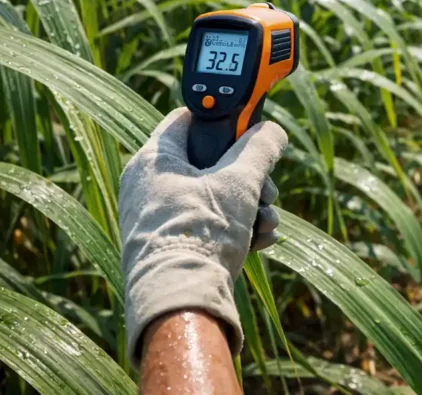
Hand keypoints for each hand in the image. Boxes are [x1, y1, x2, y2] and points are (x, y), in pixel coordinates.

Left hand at [119, 108, 286, 364]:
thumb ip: (260, 148)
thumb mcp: (239, 182)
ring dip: (250, 205)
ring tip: (268, 222)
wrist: (182, 304)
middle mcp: (149, 186)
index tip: (252, 130)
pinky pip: (209, 223)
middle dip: (249, 176)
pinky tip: (260, 240)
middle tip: (268, 188)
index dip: (225, 120)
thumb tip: (272, 130)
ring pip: (215, 195)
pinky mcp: (172, 244)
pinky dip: (237, 227)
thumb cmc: (200, 235)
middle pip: (210, 161)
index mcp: (154, 160)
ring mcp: (159, 217)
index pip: (189, 118)